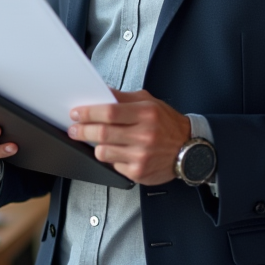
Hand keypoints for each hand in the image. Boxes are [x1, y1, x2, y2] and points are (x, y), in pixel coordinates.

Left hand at [67, 89, 190, 185]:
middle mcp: (144, 135)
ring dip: (95, 146)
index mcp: (146, 114)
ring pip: (103, 152)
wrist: (190, 149)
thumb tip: (100, 92)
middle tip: (74, 129)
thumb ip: (123, 97)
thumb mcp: (148, 102)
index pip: (109, 112)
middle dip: (82, 131)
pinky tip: (117, 152)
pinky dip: (111, 158)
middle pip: (102, 134)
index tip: (76, 113)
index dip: (88, 113)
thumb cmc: (167, 124)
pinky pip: (113, 166)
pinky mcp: (139, 172)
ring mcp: (141, 156)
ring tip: (96, 140)